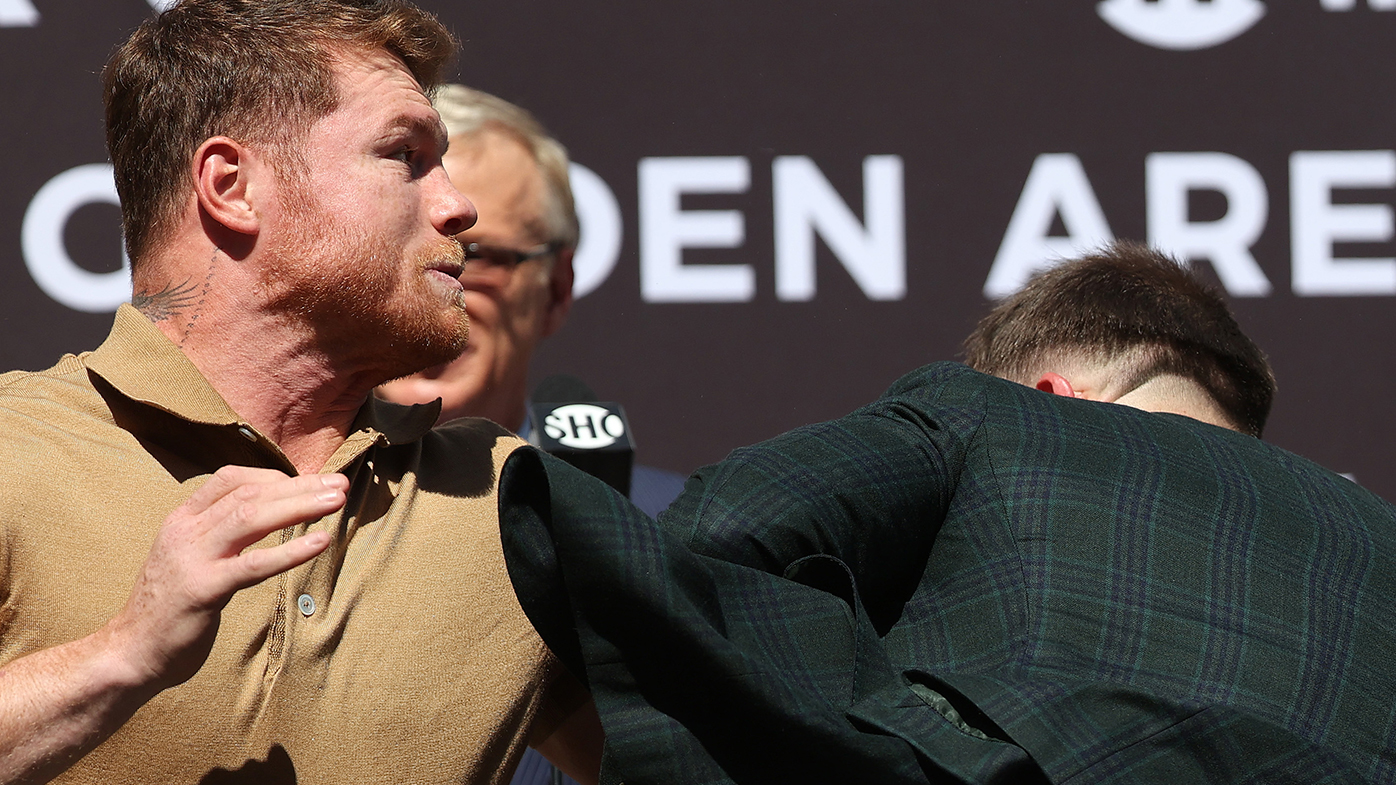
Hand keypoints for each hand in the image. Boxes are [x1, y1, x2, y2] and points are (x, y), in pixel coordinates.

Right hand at [106, 466, 346, 693]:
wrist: (130, 653)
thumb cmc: (170, 606)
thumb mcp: (189, 556)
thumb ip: (219, 533)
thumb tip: (266, 513)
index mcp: (182, 520)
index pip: (231, 479)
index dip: (275, 475)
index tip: (311, 480)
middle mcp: (186, 532)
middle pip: (250, 494)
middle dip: (299, 486)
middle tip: (340, 484)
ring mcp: (193, 559)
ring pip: (252, 518)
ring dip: (300, 506)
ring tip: (337, 501)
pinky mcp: (203, 590)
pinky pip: (253, 565)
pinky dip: (290, 550)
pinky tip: (321, 542)